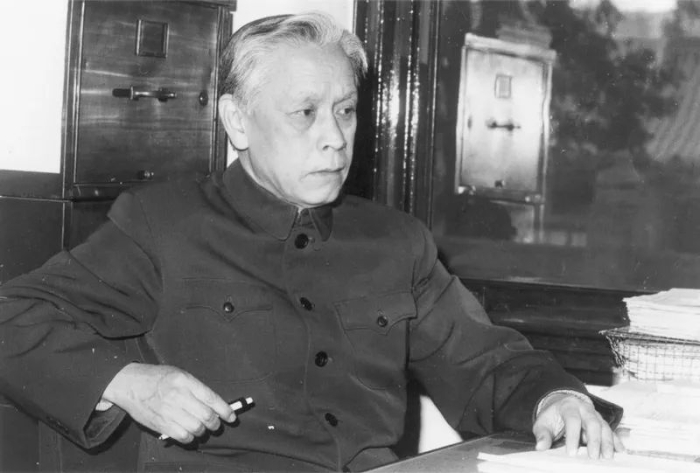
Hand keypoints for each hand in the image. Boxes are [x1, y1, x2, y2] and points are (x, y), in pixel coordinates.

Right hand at [102, 363, 235, 442]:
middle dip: (215, 423)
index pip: (211, 398)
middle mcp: (178, 396)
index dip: (225, 410)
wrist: (129, 383)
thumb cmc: (157, 378)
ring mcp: (168, 411)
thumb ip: (196, 388)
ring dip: (203, 431)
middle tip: (216, 424)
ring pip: (196, 428)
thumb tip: (214, 405)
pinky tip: (190, 433)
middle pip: (206, 416)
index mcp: (185, 381)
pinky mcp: (160, 424)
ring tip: (202, 428)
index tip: (231, 417)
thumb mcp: (179, 374)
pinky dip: (190, 438)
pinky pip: (182, 436)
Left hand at [532, 392, 624, 458]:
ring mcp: (595, 414)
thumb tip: (540, 447)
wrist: (562, 404)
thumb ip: (542, 435)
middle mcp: (584, 408)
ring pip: (604, 426)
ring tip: (607, 457)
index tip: (571, 453)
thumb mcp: (543, 423)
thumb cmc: (552, 416)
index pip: (572, 420)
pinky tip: (620, 451)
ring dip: (607, 442)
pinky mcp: (601, 422)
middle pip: (592, 422)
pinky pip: (611, 430)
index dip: (572, 436)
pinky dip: (616, 440)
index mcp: (568, 406)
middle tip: (593, 457)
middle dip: (594, 440)